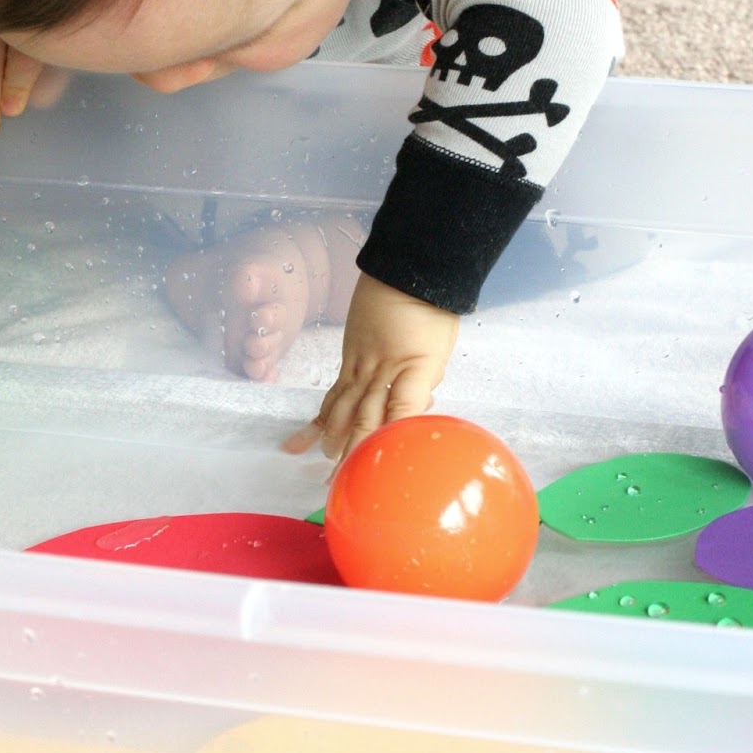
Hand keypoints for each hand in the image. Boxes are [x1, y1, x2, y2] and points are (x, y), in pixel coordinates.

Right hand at [283, 273, 458, 461]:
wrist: (407, 268)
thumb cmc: (432, 309)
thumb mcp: (439, 351)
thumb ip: (425, 383)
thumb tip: (414, 408)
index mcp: (414, 371)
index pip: (401, 414)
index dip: (389, 441)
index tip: (380, 469)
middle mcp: (382, 372)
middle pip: (366, 419)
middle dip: (355, 453)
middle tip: (343, 484)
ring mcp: (360, 364)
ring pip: (343, 408)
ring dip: (333, 438)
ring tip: (324, 462)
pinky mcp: (348, 357)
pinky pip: (333, 392)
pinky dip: (323, 415)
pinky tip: (313, 431)